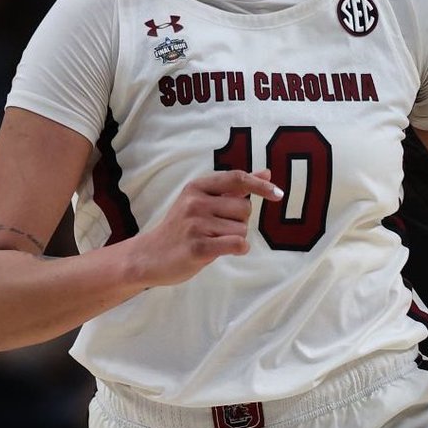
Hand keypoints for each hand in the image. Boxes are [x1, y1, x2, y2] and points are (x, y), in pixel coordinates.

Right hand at [131, 169, 281, 288]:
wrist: (149, 256)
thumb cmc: (182, 228)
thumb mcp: (202, 201)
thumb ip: (234, 188)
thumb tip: (267, 171)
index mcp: (197, 187)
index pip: (237, 178)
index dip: (260, 185)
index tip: (278, 194)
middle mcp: (195, 202)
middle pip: (244, 208)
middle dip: (240, 221)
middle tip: (219, 229)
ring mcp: (195, 224)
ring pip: (242, 229)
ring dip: (236, 238)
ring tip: (214, 240)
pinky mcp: (198, 247)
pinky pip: (237, 244)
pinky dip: (239, 249)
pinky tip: (226, 250)